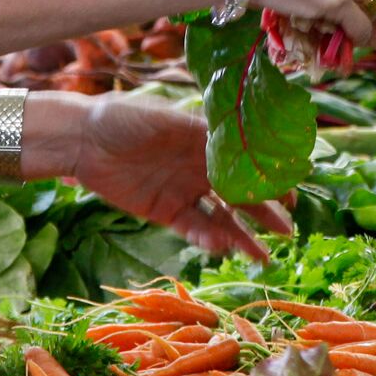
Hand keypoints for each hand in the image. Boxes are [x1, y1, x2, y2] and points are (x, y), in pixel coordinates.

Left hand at [70, 94, 291, 259]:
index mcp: (205, 140)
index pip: (246, 161)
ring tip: (262, 257)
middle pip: (239, 193)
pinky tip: (221, 247)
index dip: (269, 177)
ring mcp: (184, 190)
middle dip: (264, 212)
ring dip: (241, 235)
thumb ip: (201, 131)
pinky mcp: (164, 210)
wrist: (83, 141)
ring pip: (220, 217)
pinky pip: (192, 227)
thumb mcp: (166, 118)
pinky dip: (208, 238)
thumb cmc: (124, 118)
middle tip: (288, 232)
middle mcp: (200, 166)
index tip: (292, 192)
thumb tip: (240, 135)